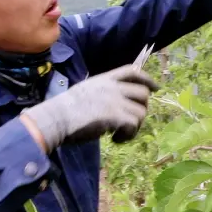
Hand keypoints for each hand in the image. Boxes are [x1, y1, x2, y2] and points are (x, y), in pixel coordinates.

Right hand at [22, 64, 159, 152]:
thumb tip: (114, 103)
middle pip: (143, 93)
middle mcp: (112, 87)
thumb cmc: (64, 109)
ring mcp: (114, 101)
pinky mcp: (115, 116)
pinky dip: (127, 136)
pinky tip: (115, 140)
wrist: (55, 118)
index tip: (156, 88)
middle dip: (141, 109)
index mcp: (104, 79)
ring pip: (141, 112)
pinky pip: (133, 125)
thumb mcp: (85, 91)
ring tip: (119, 135)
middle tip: (129, 122)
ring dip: (134, 127)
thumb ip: (101, 93)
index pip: (132, 71)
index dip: (147, 79)